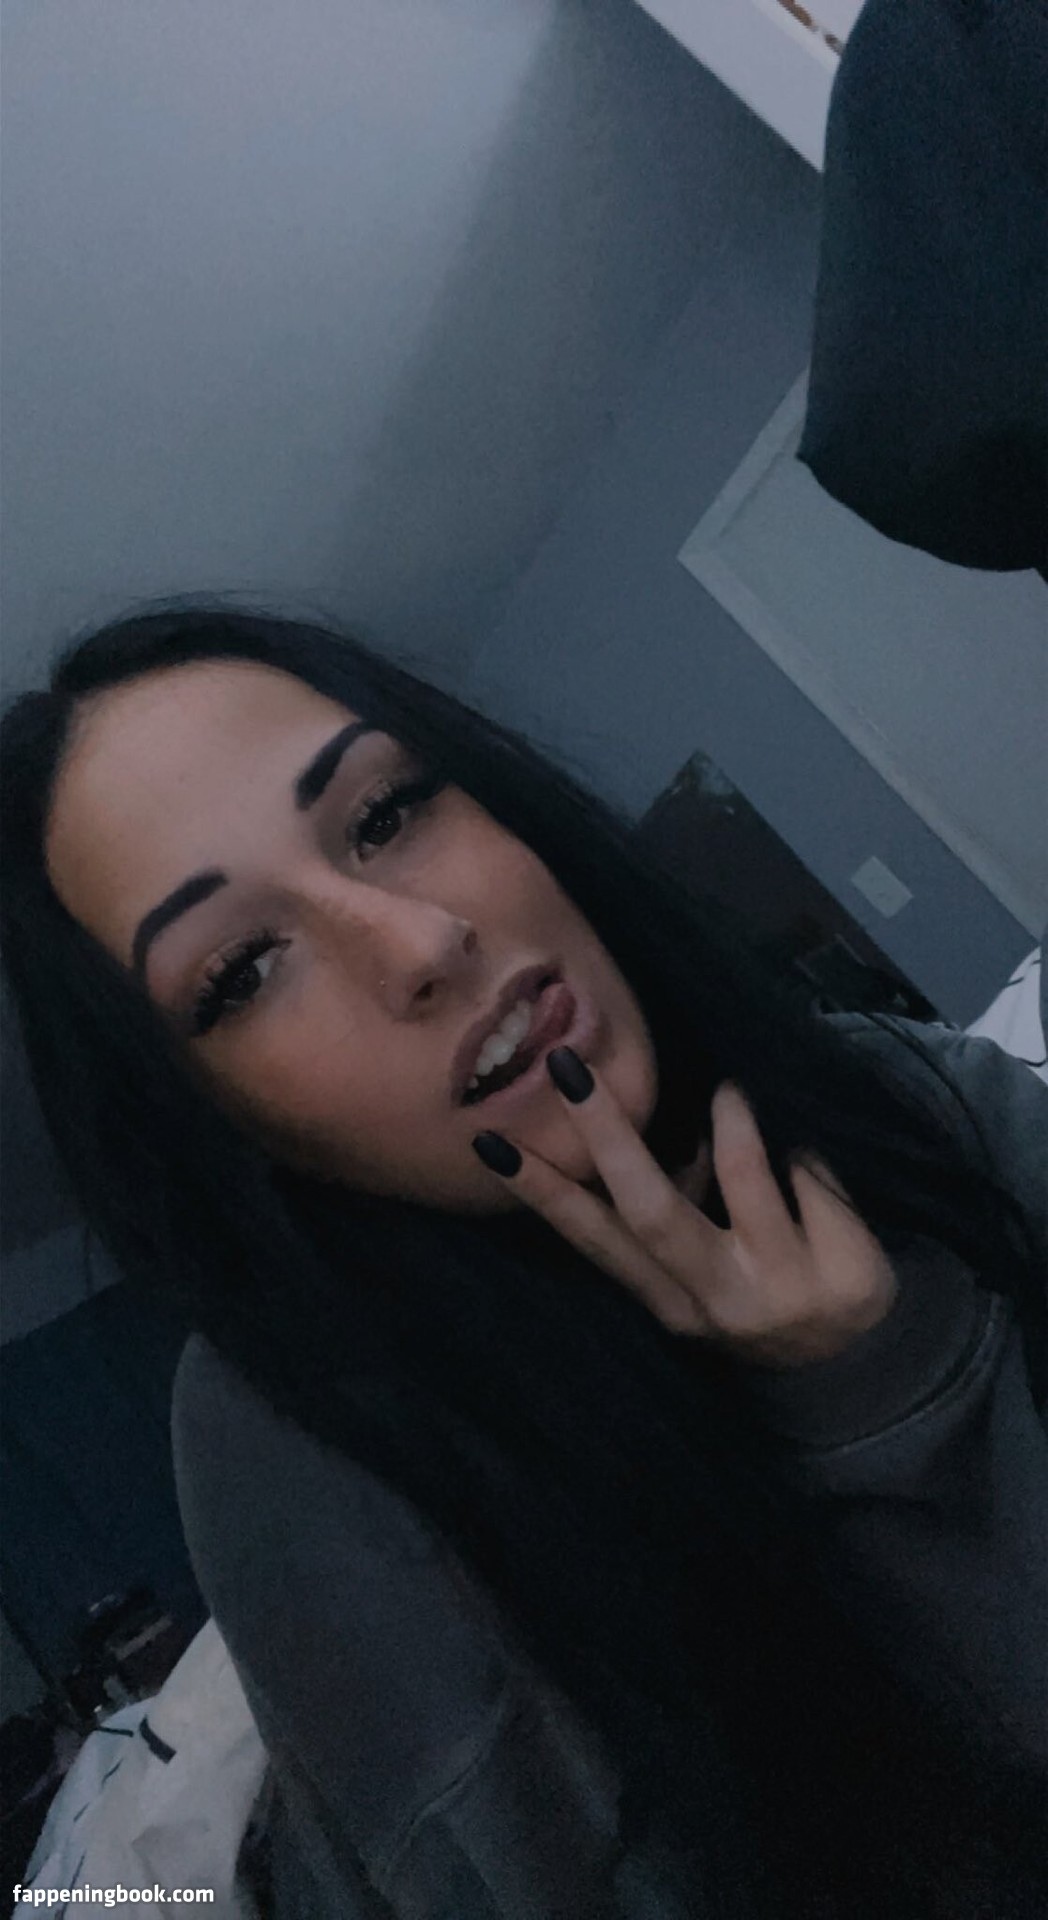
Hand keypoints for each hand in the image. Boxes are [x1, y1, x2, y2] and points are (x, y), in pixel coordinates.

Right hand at [472, 1050, 896, 1366]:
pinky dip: (808, 1165)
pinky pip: (814, 1183)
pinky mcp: (846, 1279)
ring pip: (746, 1179)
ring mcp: (783, 1292)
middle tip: (572, 1069)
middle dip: (610, 1137)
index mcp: (672, 1302)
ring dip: (734, 1127)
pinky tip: (810, 1173)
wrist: (862, 1367)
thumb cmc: (762, 1294)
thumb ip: (673, 1220)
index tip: (494, 1143)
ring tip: (731, 1095)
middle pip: (653, 1213)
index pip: (598, 1242)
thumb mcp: (704, 1278)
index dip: (546, 1194)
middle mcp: (719, 1302)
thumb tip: (646, 1141)